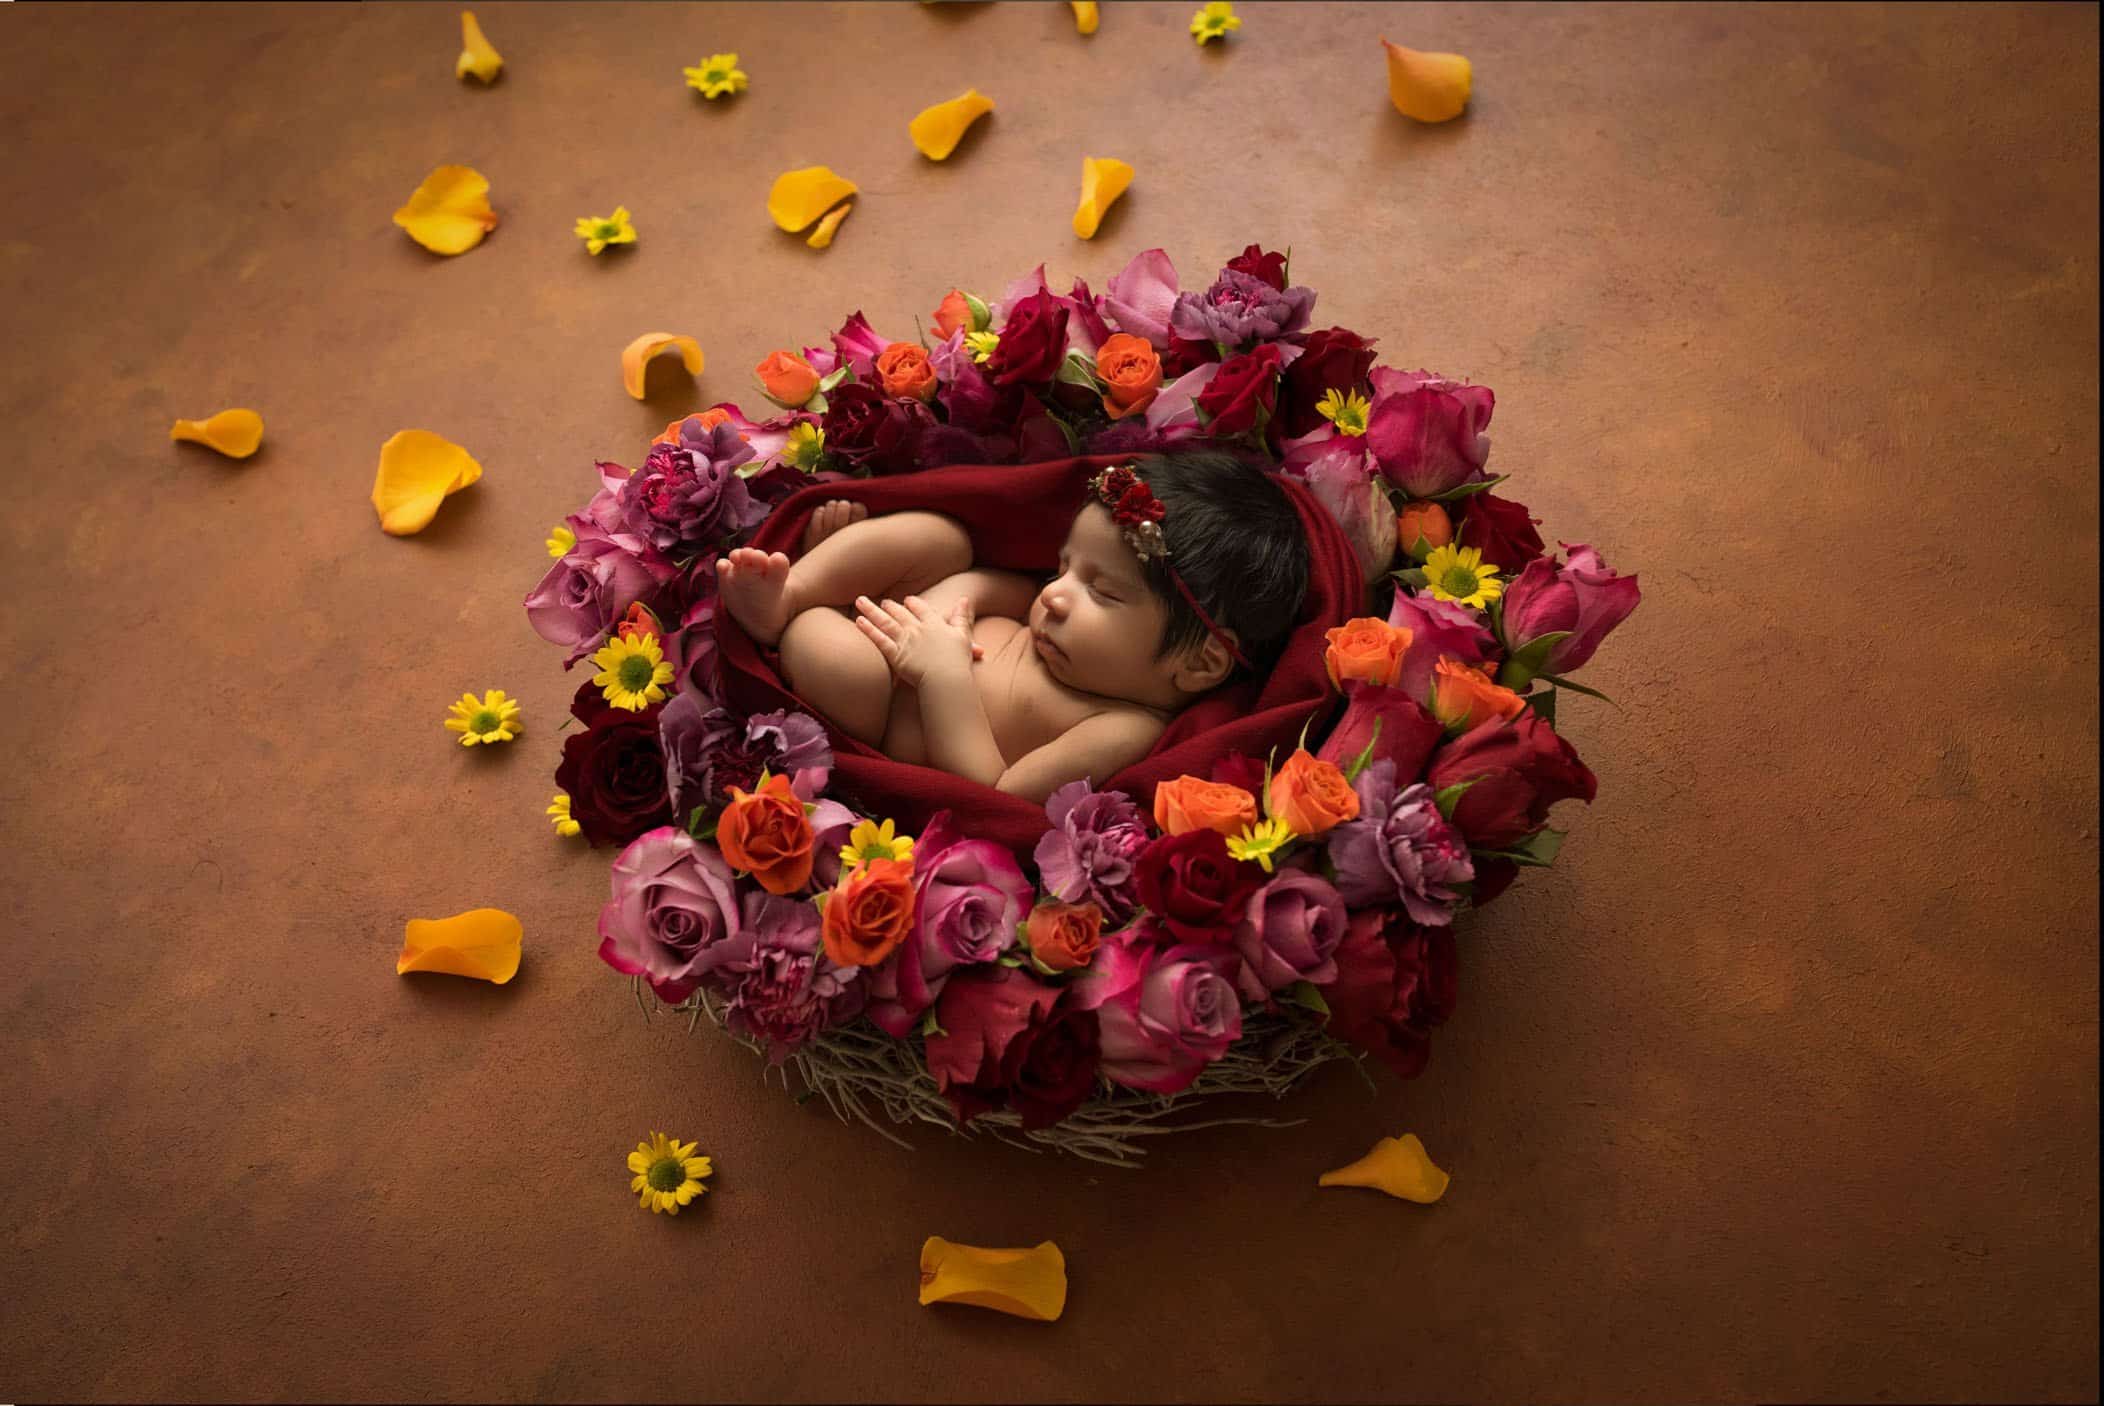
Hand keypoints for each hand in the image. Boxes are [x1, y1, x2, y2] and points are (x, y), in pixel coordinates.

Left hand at [853, 594, 976, 688]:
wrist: (946, 679)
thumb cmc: (958, 660)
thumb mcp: (964, 635)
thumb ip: (962, 617)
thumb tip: (965, 599)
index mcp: (933, 624)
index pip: (921, 609)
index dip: (913, 604)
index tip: (907, 600)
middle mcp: (917, 628)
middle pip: (900, 613)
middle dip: (891, 606)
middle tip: (884, 602)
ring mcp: (904, 640)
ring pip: (885, 622)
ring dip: (872, 610)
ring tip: (861, 601)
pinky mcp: (895, 655)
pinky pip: (879, 639)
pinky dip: (868, 629)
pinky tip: (859, 620)